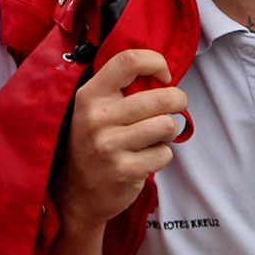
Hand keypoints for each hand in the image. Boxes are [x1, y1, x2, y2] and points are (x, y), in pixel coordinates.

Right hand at [59, 49, 186, 229]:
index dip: (156, 62)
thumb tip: (163, 75)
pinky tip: (145, 159)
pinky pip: (164, 154)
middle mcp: (97, 118)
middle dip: (178, 101)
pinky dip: (161, 156)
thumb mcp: (94, 110)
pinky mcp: (125, 170)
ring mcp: (110, 145)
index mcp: (90, 95)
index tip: (164, 76)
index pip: (128, 60)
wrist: (75, 194)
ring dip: (168, 131)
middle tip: (175, 107)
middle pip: (160, 97)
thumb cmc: (94, 144)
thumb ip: (120, 90)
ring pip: (167, 125)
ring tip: (155, 136)